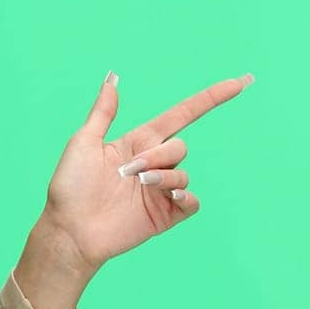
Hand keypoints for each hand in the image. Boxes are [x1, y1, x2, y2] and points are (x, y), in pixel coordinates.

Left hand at [38, 71, 253, 278]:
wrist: (69, 230)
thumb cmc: (70, 186)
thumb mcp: (83, 142)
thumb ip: (103, 112)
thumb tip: (112, 79)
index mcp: (137, 143)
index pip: (182, 115)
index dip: (211, 98)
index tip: (240, 82)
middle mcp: (152, 165)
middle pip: (180, 146)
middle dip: (158, 155)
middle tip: (128, 171)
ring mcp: (159, 191)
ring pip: (183, 173)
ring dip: (163, 177)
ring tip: (138, 184)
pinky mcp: (164, 215)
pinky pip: (191, 202)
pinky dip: (185, 197)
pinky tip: (168, 198)